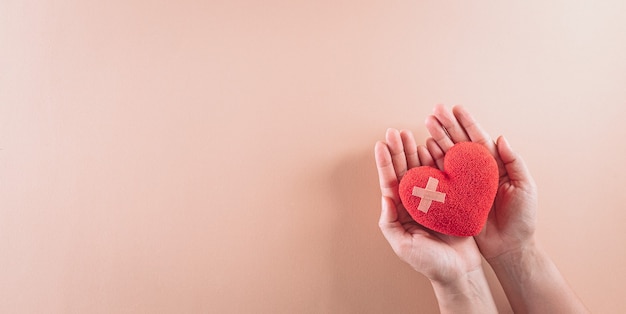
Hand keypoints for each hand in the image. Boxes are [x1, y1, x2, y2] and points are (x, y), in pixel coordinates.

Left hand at [375, 128, 482, 283]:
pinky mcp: (451, 198)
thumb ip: (390, 224)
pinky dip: (436, 160)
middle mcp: (415, 202)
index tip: (381, 144)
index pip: (390, 182)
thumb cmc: (430, 263)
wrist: (460, 272)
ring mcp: (432, 199)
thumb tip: (384, 198)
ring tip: (410, 133)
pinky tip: (431, 145)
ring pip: (421, 169)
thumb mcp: (404, 246)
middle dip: (399, 150)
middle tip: (395, 131)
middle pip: (404, 170)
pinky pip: (442, 175)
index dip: (385, 163)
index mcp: (401, 211)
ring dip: (415, 151)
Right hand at [424, 104, 537, 260]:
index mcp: (493, 165)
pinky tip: (423, 148)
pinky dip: (431, 162)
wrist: (510, 247)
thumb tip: (501, 137)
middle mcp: (475, 171)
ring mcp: (463, 183)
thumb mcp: (524, 187)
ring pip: (447, 155)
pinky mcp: (452, 197)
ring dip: (436, 139)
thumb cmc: (522, 218)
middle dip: (447, 125)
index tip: (456, 108)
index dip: (467, 123)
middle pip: (459, 143)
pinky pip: (440, 176)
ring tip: (427, 124)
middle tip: (435, 110)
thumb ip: (514, 162)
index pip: (478, 138)